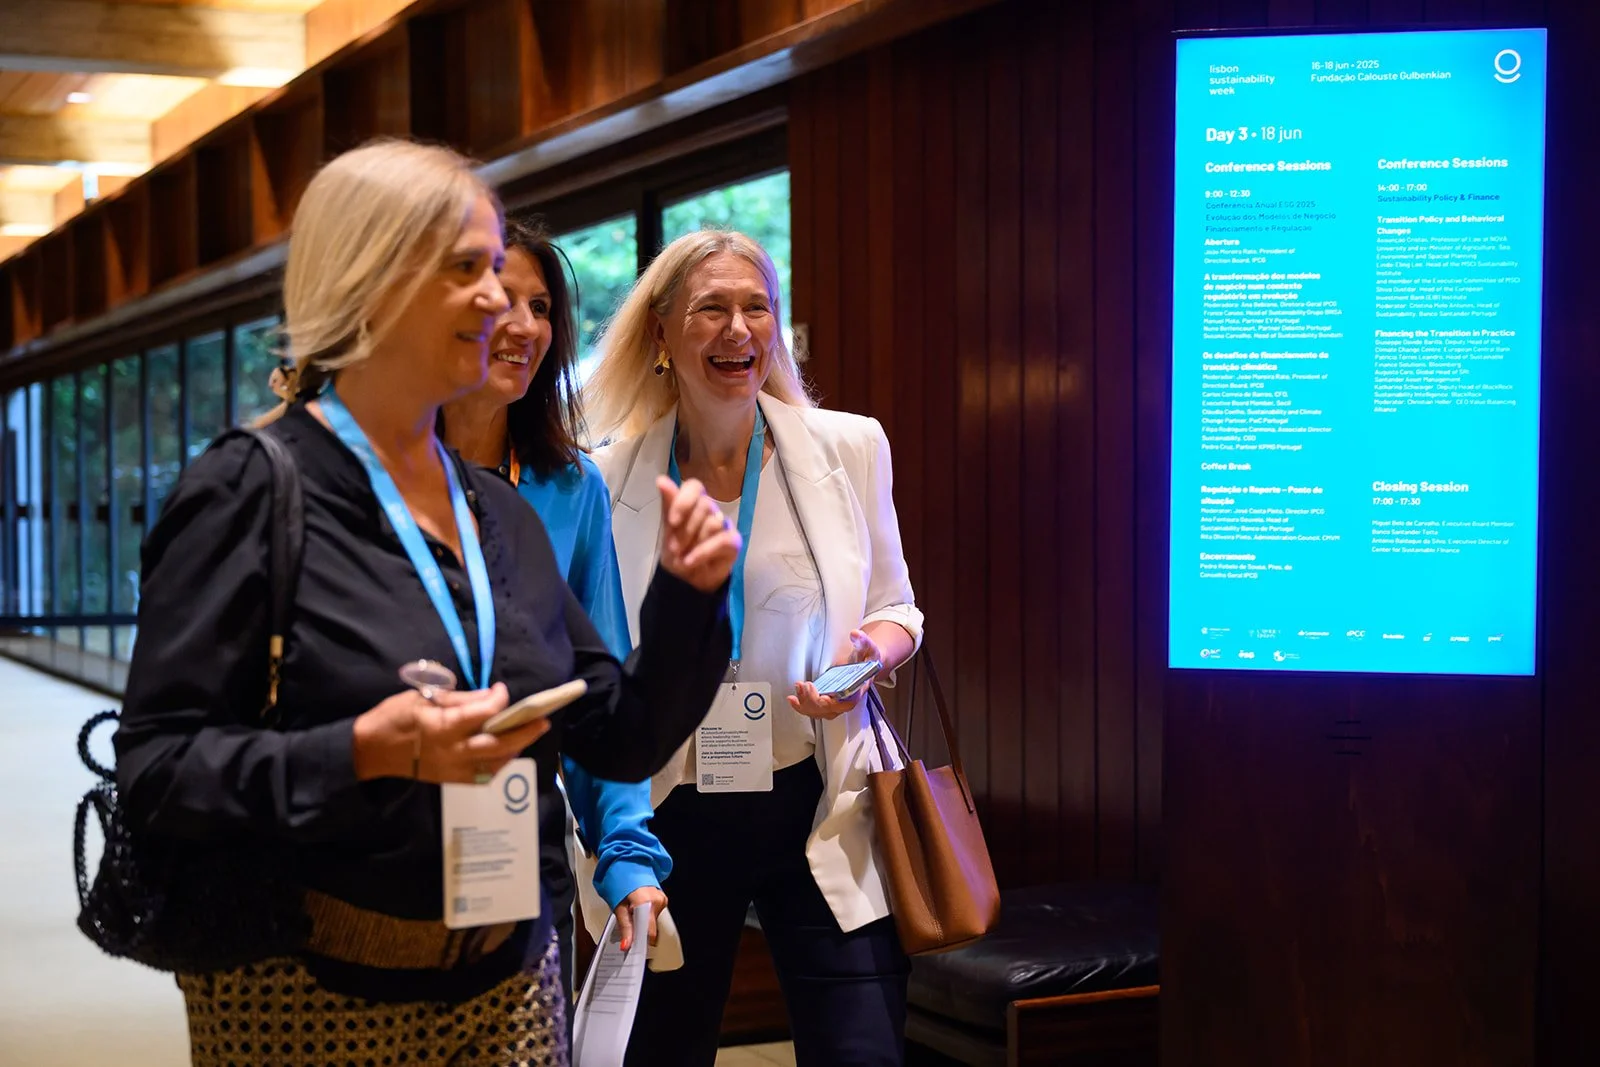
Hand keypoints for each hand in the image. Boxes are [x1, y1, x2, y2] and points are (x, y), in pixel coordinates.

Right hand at [351, 682, 551, 782]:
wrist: (370, 752)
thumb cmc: (394, 718)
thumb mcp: (422, 698)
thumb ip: (459, 699)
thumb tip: (491, 696)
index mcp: (442, 727)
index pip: (482, 714)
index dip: (498, 701)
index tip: (502, 690)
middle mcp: (451, 752)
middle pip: (498, 745)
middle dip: (524, 732)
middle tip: (542, 720)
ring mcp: (453, 770)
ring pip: (495, 764)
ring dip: (516, 749)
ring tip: (528, 734)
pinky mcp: (451, 781)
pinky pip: (484, 776)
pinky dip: (499, 764)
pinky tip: (506, 752)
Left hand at [614, 886, 668, 951]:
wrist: (628, 868)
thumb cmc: (621, 885)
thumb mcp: (618, 907)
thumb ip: (625, 927)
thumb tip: (626, 945)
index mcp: (646, 902)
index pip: (648, 930)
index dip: (641, 941)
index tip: (634, 948)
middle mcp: (657, 900)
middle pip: (651, 927)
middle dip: (640, 932)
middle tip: (629, 930)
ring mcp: (662, 899)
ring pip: (653, 922)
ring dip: (643, 923)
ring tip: (633, 915)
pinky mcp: (663, 899)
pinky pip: (656, 914)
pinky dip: (647, 916)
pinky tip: (640, 910)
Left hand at [656, 475, 741, 591]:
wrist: (685, 580)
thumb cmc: (677, 551)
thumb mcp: (667, 529)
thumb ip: (668, 503)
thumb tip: (661, 479)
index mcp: (693, 502)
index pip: (695, 486)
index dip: (684, 501)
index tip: (672, 521)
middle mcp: (711, 510)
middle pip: (704, 505)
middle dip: (686, 530)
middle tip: (675, 548)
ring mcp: (724, 525)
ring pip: (713, 522)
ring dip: (693, 543)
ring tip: (682, 557)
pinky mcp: (734, 541)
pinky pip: (722, 540)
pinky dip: (703, 552)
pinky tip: (691, 562)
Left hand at [789, 629, 882, 720]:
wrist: (866, 663)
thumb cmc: (868, 658)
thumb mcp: (869, 648)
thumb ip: (863, 641)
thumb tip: (854, 634)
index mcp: (858, 690)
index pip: (845, 702)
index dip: (831, 701)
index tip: (819, 693)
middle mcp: (847, 700)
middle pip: (828, 710)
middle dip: (813, 701)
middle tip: (805, 686)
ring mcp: (836, 703)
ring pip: (819, 712)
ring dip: (805, 704)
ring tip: (798, 688)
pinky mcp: (827, 701)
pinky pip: (813, 709)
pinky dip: (802, 706)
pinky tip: (792, 699)